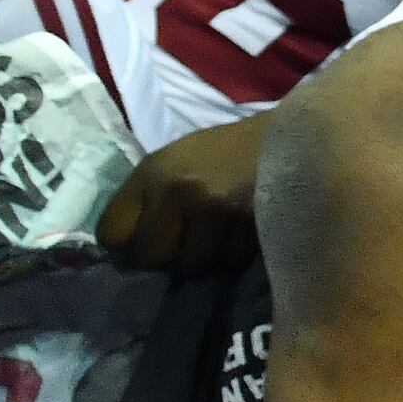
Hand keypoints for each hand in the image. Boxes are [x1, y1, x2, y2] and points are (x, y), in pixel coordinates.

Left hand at [95, 119, 262, 272]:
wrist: (290, 136)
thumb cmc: (226, 151)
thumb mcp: (177, 161)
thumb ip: (148, 198)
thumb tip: (124, 246)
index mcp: (155, 171)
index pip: (112, 232)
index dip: (124, 242)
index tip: (139, 239)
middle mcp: (180, 189)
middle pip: (150, 256)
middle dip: (165, 255)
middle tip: (182, 242)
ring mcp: (216, 209)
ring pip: (192, 265)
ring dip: (203, 257)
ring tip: (216, 236)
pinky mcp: (249, 224)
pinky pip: (228, 262)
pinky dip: (232, 254)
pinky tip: (239, 233)